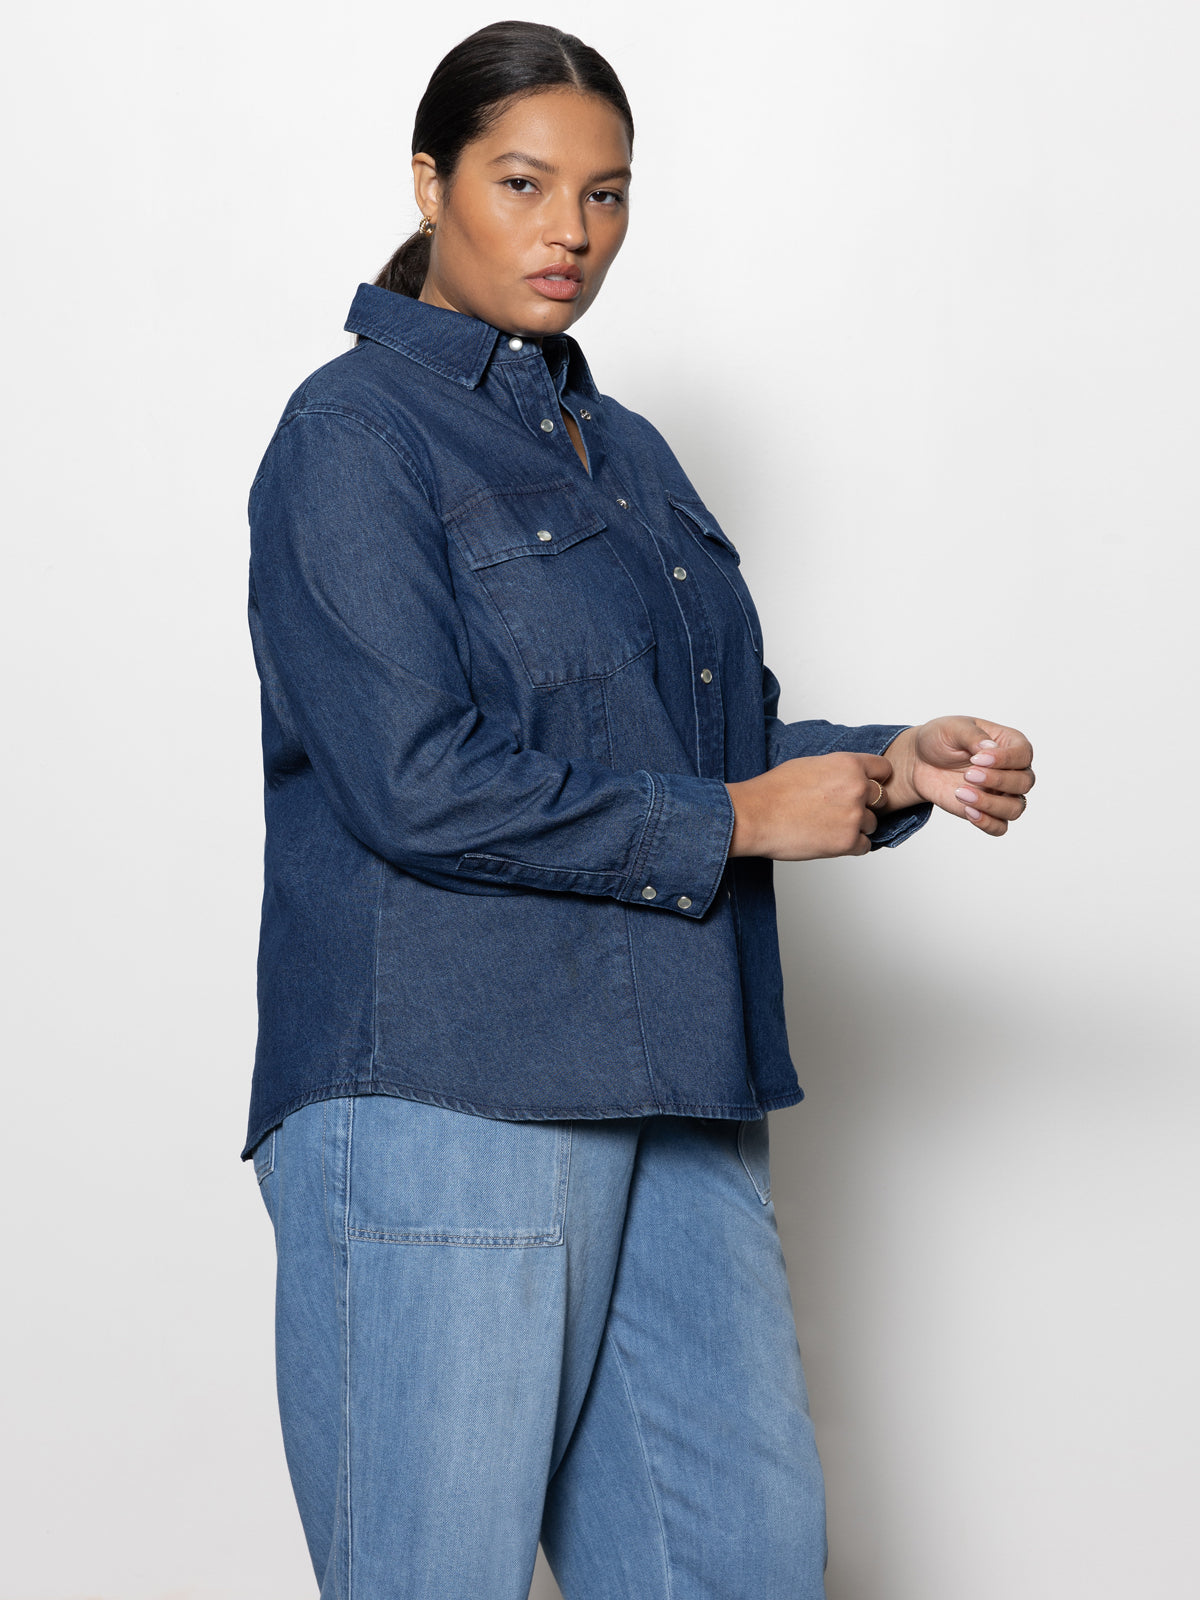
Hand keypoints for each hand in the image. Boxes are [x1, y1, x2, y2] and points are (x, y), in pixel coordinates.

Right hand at [726, 751, 893, 859]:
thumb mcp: (811, 764)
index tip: (869, 787)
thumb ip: (838, 770)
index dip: (876, 779)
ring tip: (828, 825)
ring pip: (872, 824)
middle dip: (866, 804)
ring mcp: (854, 816)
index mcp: (848, 764)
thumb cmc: (774, 790)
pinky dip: (850, 845)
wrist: (755, 815)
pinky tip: (828, 839)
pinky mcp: (847, 842)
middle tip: (841, 810)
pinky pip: (864, 846)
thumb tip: (851, 777)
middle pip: (881, 799)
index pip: (883, 769)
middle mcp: (857, 788)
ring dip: (856, 826)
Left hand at [882, 717, 1034, 835]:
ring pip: (1015, 808)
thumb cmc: (941, 739)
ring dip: (991, 804)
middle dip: (997, 780)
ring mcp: (1002, 793)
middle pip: (1024, 782)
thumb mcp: (953, 728)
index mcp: (1009, 743)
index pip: (1023, 754)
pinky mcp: (987, 811)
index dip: (1005, 759)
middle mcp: (1012, 770)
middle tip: (968, 774)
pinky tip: (968, 811)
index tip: (977, 758)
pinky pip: (1000, 827)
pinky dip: (988, 823)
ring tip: (961, 793)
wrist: (919, 761)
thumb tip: (990, 747)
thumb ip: (974, 736)